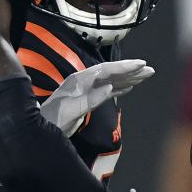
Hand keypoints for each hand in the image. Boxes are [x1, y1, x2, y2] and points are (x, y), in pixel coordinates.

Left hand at [39, 59, 153, 136]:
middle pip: (112, 72)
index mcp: (81, 80)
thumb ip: (92, 98)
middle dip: (131, 70)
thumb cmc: (54, 119)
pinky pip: (107, 91)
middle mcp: (85, 81)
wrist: (41, 128)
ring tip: (145, 76)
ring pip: (112, 81)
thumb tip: (111, 87)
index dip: (125, 66)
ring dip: (129, 78)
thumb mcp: (72, 110)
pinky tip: (130, 86)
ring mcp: (86, 90)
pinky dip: (120, 88)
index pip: (107, 69)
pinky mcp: (88, 99)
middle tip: (150, 69)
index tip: (141, 63)